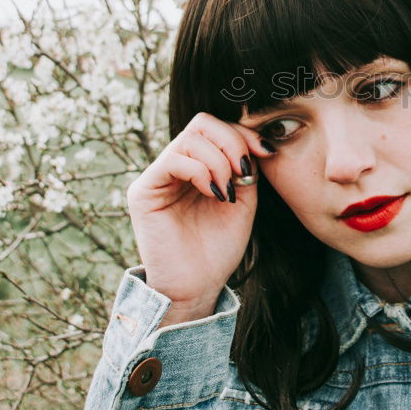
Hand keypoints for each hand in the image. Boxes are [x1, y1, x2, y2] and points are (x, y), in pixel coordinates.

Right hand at [125, 111, 273, 323]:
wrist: (199, 285)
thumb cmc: (219, 247)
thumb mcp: (243, 199)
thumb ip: (245, 167)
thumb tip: (253, 140)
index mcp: (198, 165)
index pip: (217, 128)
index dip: (243, 133)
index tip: (267, 152)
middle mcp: (175, 165)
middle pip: (202, 123)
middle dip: (232, 142)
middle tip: (244, 172)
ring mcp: (158, 176)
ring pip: (190, 138)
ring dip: (219, 161)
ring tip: (227, 190)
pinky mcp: (143, 191)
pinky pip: (172, 160)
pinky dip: (200, 171)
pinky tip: (214, 193)